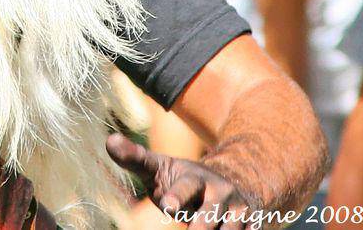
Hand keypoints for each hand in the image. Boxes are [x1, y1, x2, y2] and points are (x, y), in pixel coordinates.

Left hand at [108, 133, 256, 224]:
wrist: (230, 184)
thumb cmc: (183, 181)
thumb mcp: (160, 169)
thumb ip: (136, 159)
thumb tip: (109, 141)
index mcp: (194, 178)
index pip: (185, 188)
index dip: (176, 197)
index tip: (168, 206)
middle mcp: (220, 193)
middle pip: (210, 217)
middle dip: (200, 226)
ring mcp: (239, 210)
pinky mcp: (253, 225)